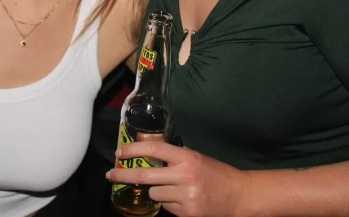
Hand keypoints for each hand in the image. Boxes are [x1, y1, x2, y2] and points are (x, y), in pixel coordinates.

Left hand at [106, 140, 250, 216]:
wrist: (239, 196)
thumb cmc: (213, 172)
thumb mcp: (192, 155)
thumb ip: (168, 150)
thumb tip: (141, 140)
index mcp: (186, 157)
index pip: (153, 149)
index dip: (133, 150)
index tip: (119, 153)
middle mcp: (185, 175)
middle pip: (145, 175)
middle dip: (123, 175)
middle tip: (110, 175)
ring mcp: (186, 197)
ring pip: (154, 193)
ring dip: (153, 190)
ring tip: (167, 187)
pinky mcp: (188, 214)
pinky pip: (165, 207)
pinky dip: (167, 202)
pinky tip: (179, 198)